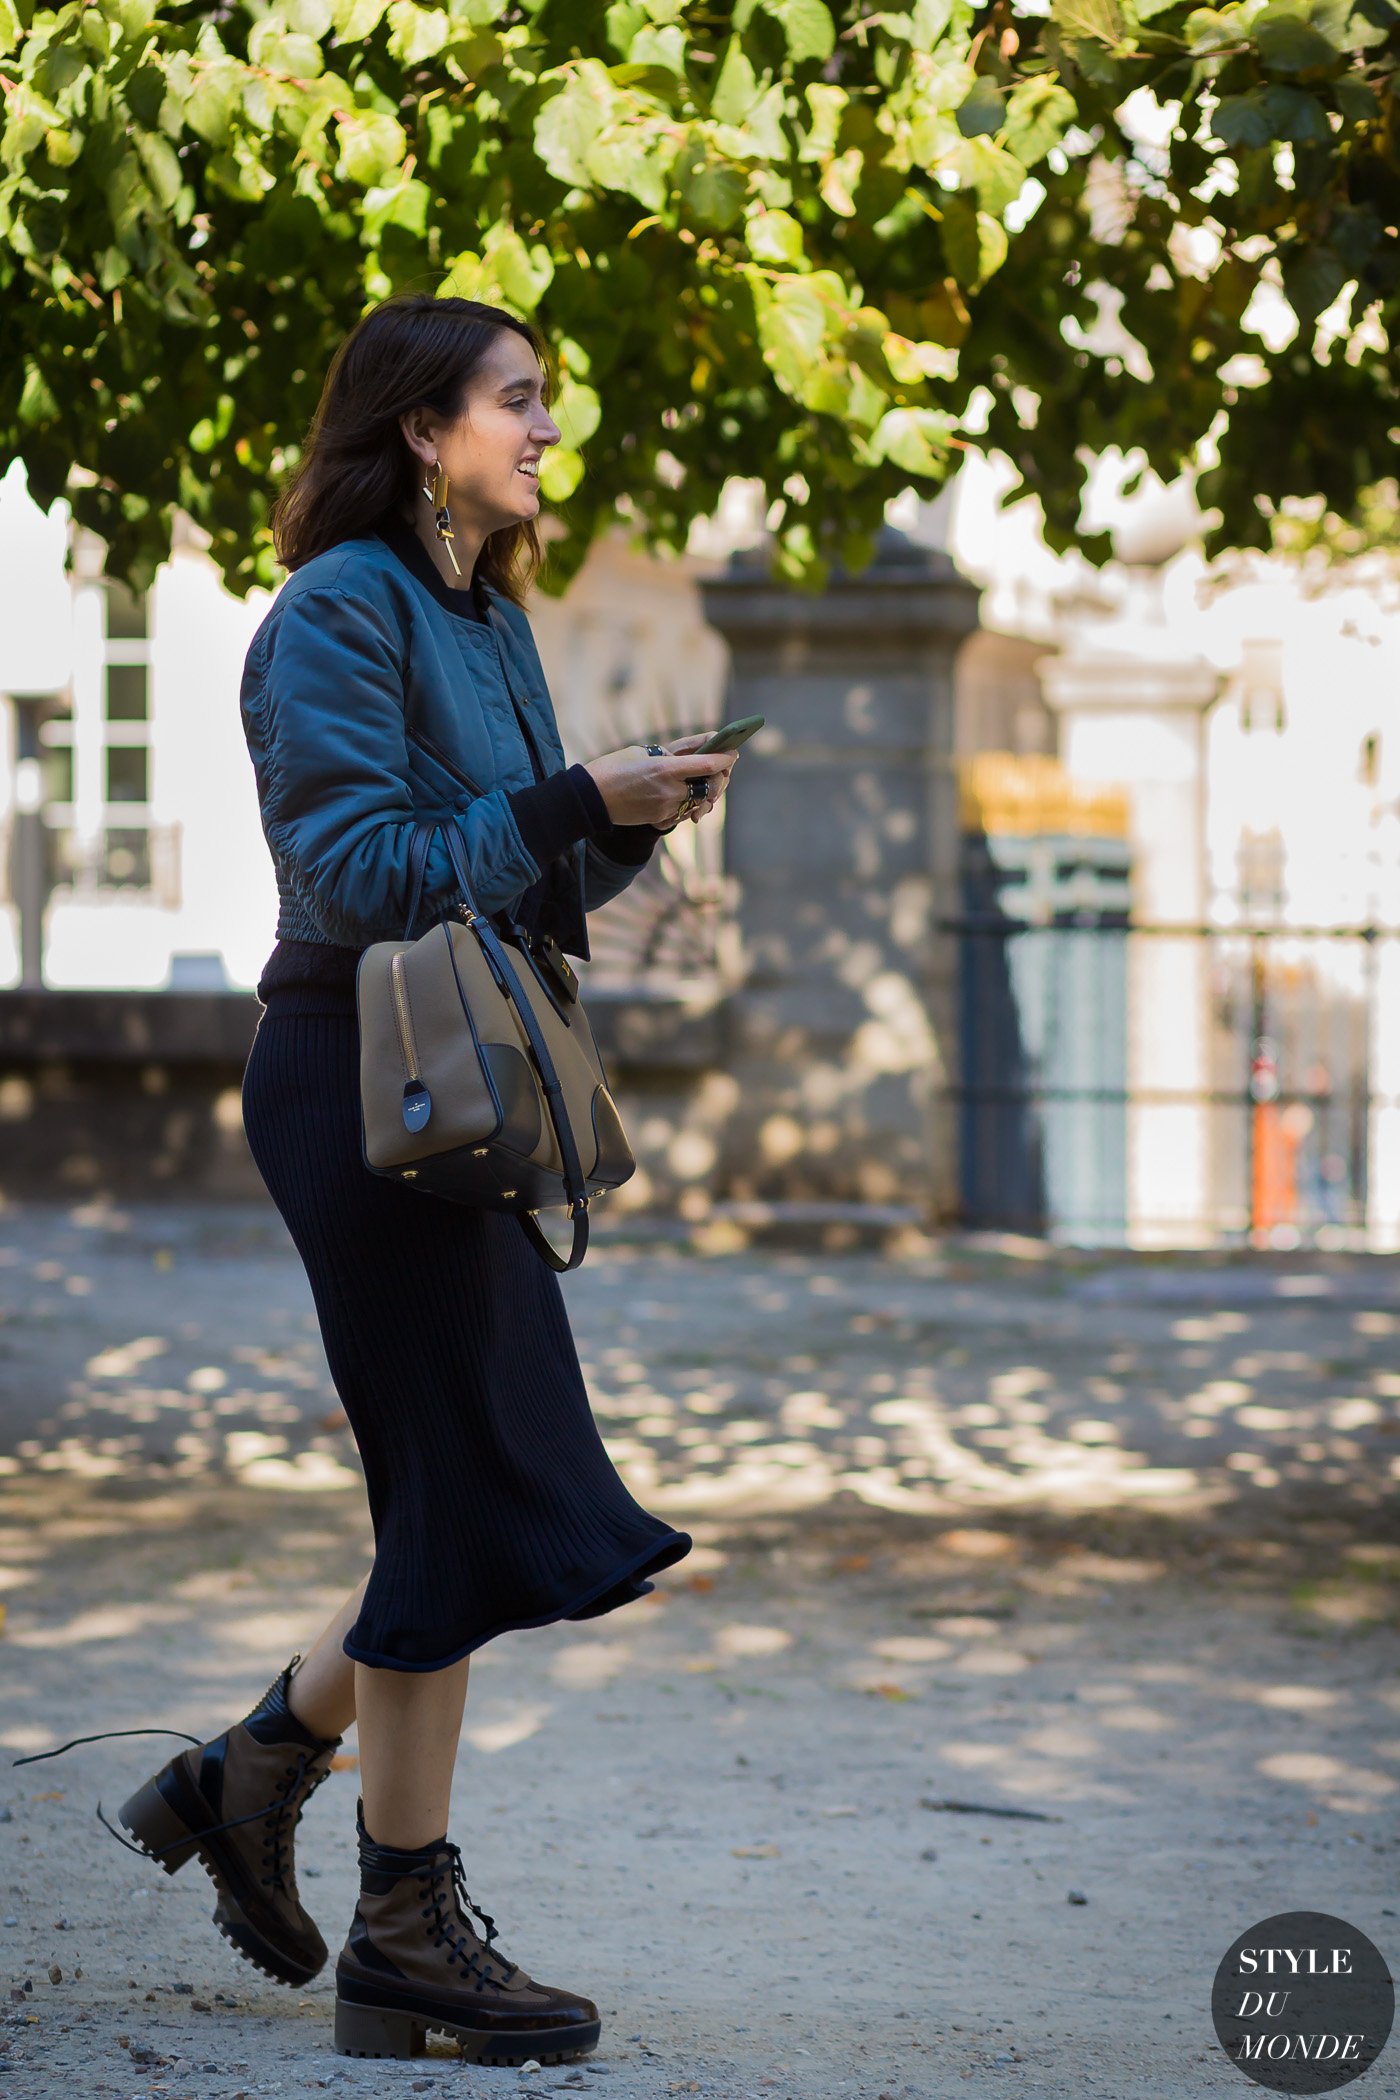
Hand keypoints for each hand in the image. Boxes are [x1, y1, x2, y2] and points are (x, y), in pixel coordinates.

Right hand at [583, 734, 736, 829]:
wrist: (590, 798)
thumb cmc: (612, 768)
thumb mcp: (640, 752)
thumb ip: (667, 755)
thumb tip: (687, 756)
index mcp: (665, 768)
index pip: (707, 764)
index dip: (725, 758)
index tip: (733, 752)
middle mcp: (670, 790)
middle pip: (709, 787)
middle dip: (720, 778)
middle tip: (722, 770)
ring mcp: (666, 808)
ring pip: (698, 802)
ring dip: (706, 793)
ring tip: (707, 783)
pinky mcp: (659, 819)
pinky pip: (683, 812)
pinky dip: (689, 804)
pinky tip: (687, 796)